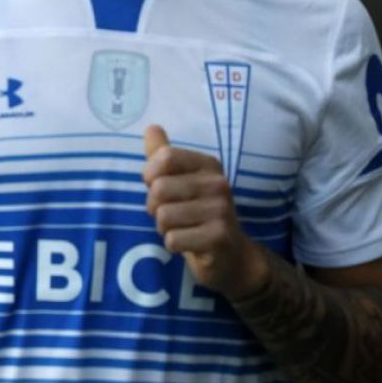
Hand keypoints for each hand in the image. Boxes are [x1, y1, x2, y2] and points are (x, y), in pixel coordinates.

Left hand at [141, 124, 268, 298]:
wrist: (231, 255)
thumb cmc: (197, 213)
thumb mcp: (181, 181)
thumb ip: (163, 155)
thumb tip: (151, 127)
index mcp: (208, 165)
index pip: (165, 157)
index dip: (150, 175)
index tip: (156, 186)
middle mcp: (218, 184)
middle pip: (159, 189)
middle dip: (154, 207)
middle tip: (170, 214)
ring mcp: (221, 211)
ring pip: (163, 216)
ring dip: (164, 228)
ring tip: (182, 229)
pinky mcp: (218, 238)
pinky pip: (173, 239)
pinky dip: (173, 244)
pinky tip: (189, 243)